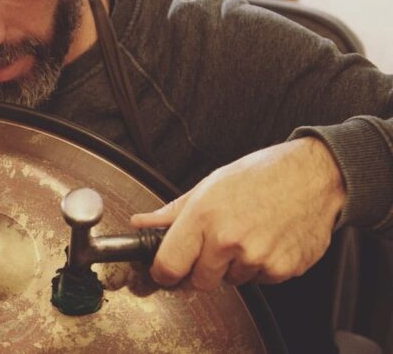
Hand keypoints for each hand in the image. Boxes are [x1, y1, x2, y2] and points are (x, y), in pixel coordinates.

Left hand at [131, 137, 345, 289]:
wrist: (314, 175)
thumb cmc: (262, 174)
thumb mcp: (210, 184)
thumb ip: (173, 211)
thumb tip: (142, 223)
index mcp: (204, 216)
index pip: (169, 265)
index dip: (164, 273)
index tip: (165, 271)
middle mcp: (228, 240)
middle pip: (198, 282)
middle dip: (200, 270)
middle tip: (212, 247)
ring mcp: (257, 257)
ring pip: (230, 281)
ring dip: (232, 266)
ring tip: (246, 233)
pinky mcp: (282, 269)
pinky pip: (258, 280)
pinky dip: (259, 267)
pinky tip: (266, 239)